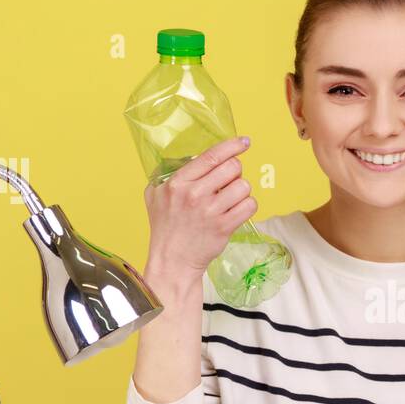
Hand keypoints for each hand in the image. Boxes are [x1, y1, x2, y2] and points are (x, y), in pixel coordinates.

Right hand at [142, 135, 256, 288]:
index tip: (243, 142)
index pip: (211, 156)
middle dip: (235, 172)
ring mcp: (211, 211)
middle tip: (229, 181)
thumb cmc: (164, 227)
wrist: (172, 260)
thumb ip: (170, 175)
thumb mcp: (155, 195)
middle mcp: (194, 194)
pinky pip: (249, 206)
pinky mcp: (224, 227)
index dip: (232, 146)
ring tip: (231, 199)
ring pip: (243, 186)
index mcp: (178, 183)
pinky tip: (237, 210)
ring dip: (241, 190)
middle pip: (232, 168)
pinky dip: (247, 206)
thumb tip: (190, 159)